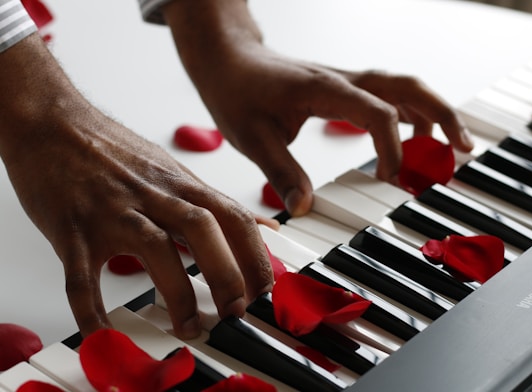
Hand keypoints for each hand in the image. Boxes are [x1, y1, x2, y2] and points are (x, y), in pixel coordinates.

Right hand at [0, 34, 272, 338]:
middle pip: (204, 229)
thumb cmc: (115, 152)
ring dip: (176, 292)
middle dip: (227, 274)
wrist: (53, 124)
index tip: (266, 291)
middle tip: (237, 313)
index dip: (256, 255)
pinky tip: (104, 333)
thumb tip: (262, 227)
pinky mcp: (73, 229)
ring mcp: (113, 211)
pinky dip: (93, 308)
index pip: (234, 217)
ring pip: (154, 248)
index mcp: (180, 184)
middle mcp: (153, 195)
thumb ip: (216, 204)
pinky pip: (82, 274)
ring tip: (188, 327)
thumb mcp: (174, 172)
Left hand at [164, 0, 474, 215]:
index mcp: (323, 89)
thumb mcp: (252, 137)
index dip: (392, 148)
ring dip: (432, 112)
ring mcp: (345, 81)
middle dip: (441, 115)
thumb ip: (281, 172)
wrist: (228, 60)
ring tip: (449, 148)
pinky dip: (409, 112)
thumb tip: (304, 209)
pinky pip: (387, 95)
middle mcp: (342, 80)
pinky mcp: (342, 88)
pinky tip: (415, 133)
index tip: (391, 180)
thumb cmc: (237, 91)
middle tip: (463, 148)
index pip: (376, 113)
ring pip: (403, 88)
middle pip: (407, 87)